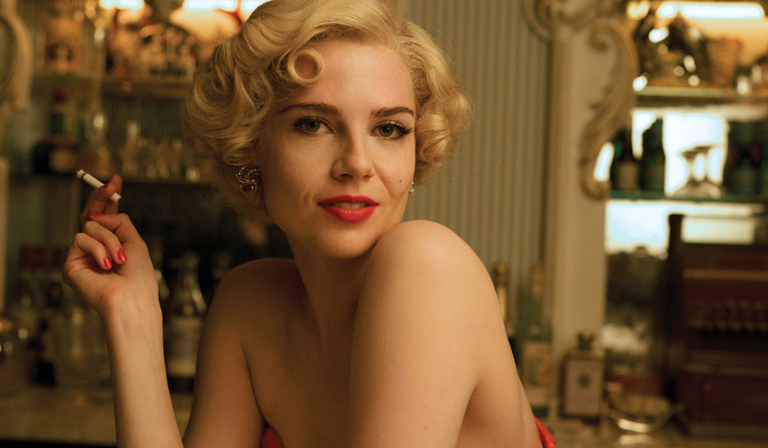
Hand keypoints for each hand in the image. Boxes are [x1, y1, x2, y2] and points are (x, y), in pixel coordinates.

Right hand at [64, 176, 158, 319]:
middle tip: (110, 185)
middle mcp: (97, 250)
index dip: (108, 199)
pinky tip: (107, 265)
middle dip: (100, 197)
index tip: (116, 181)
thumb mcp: (134, 242)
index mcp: (114, 245)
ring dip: (109, 239)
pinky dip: (97, 248)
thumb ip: (119, 221)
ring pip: (90, 226)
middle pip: (91, 215)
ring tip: (119, 258)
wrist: (131, 298)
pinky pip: (81, 239)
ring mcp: (83, 256)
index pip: (107, 218)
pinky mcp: (70, 264)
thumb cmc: (138, 276)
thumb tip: (99, 214)